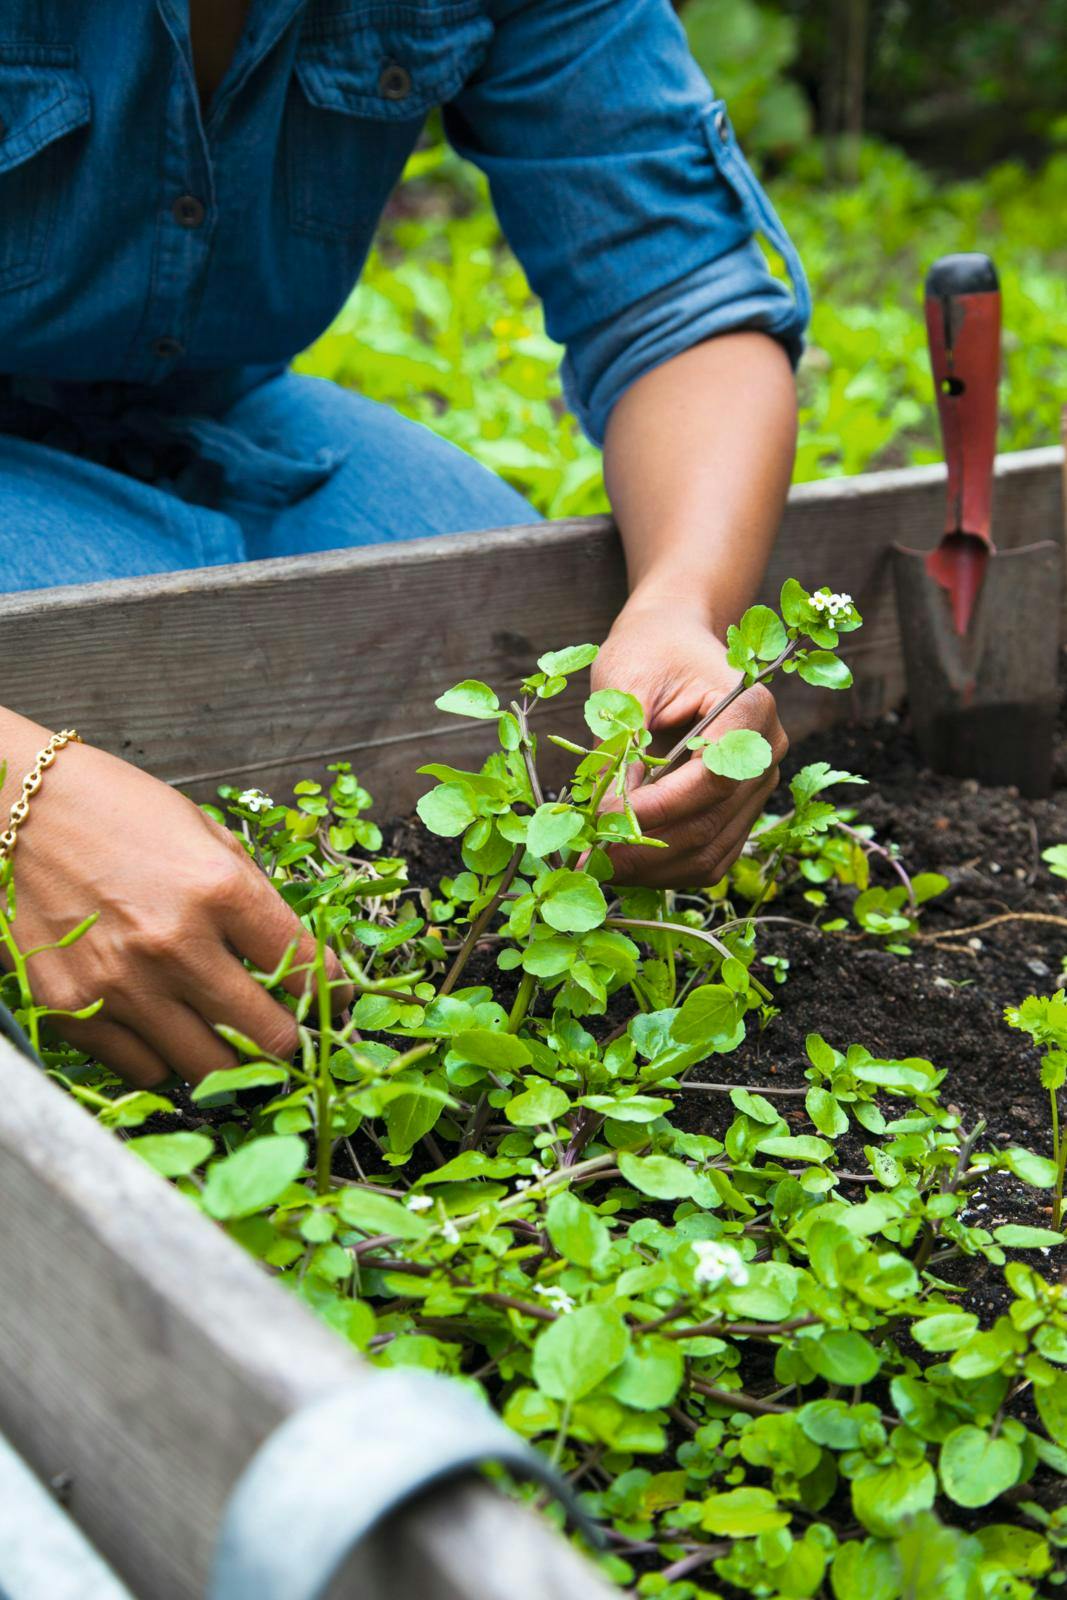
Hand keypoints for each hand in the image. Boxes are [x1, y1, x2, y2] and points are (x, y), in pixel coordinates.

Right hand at [0, 724, 349, 1085]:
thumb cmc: (121, 812)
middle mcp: (174, 945)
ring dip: (230, 1058)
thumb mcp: (208, 835)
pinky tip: (165, 1026)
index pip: (306, 969)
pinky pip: (144, 1069)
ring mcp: (119, 984)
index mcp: (220, 891)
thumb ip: (254, 899)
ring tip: (227, 1034)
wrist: (19, 807)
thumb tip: (299, 960)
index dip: (332, 994)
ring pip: (209, 1069)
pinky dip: (165, 1057)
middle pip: (268, 1037)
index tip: (334, 1000)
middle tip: (288, 1031)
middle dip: (290, 1039)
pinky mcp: (70, 1007)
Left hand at [592, 601, 786, 887]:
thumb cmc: (650, 650)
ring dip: (651, 868)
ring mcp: (757, 786)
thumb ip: (621, 745)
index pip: (712, 778)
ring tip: (598, 864)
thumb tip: (604, 815)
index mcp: (750, 708)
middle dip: (645, 847)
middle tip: (586, 855)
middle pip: (711, 823)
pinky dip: (665, 869)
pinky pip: (709, 857)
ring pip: (710, 851)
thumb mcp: (626, 684)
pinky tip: (623, 862)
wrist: (674, 641)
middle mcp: (765, 752)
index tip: (606, 817)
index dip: (660, 807)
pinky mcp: (740, 810)